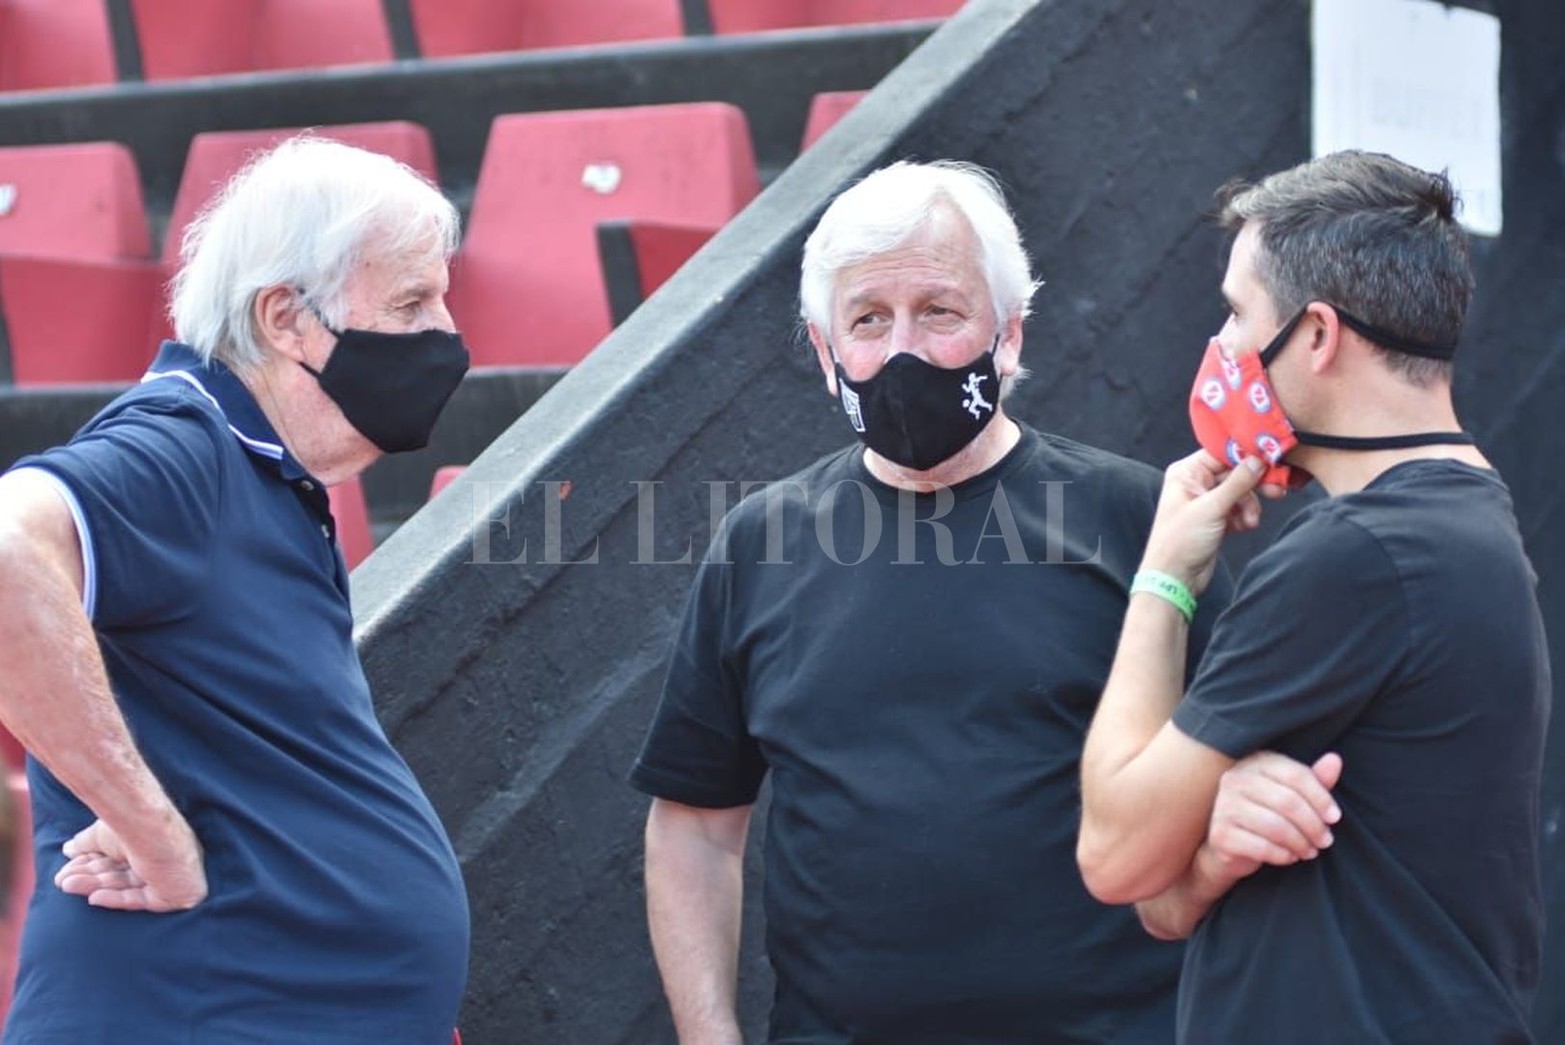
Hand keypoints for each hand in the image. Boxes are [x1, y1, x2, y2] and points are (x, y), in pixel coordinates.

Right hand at [54, 817, 207, 911]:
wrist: (151, 827)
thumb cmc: (130, 824)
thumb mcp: (101, 833)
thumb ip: (87, 844)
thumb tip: (69, 849)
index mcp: (146, 842)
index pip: (115, 859)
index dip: (88, 866)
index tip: (64, 871)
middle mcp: (158, 857)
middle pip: (118, 874)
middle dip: (89, 878)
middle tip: (61, 881)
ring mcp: (167, 875)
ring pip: (125, 886)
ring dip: (95, 887)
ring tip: (67, 885)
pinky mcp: (173, 893)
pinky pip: (141, 900)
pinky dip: (116, 899)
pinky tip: (93, 898)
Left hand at [1141, 449, 1267, 595]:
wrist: (1175, 578)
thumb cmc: (1181, 541)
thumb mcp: (1212, 508)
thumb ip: (1238, 482)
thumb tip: (1258, 459)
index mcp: (1186, 472)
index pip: (1221, 453)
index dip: (1246, 455)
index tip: (1270, 459)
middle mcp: (1195, 482)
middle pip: (1234, 472)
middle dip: (1254, 484)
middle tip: (1276, 491)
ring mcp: (1206, 501)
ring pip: (1240, 492)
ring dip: (1250, 505)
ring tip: (1250, 521)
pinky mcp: (1215, 518)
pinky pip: (1238, 508)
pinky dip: (1244, 516)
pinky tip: (1244, 527)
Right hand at [1204, 751, 1342, 880]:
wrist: (1230, 845)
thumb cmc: (1266, 813)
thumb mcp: (1292, 793)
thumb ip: (1313, 779)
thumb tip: (1335, 759)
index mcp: (1255, 763)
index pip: (1296, 775)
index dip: (1321, 798)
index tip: (1335, 817)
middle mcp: (1235, 779)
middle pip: (1288, 802)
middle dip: (1313, 825)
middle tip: (1325, 840)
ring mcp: (1224, 806)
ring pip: (1276, 826)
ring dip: (1301, 843)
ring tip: (1310, 851)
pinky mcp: (1221, 834)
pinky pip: (1262, 847)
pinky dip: (1283, 855)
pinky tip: (1290, 857)